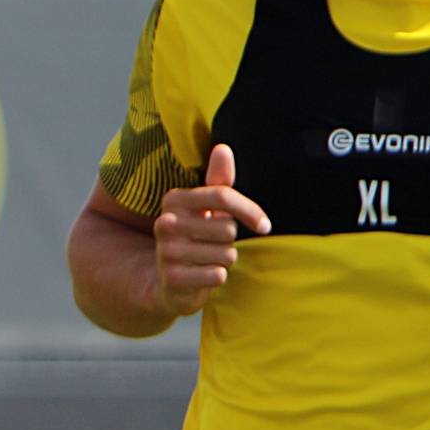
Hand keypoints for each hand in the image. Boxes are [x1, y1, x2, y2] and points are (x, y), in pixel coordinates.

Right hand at [152, 143, 271, 315]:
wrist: (168, 281)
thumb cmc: (195, 238)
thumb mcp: (205, 209)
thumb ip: (217, 181)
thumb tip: (223, 148)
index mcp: (174, 200)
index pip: (222, 196)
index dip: (250, 211)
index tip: (264, 225)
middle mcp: (165, 223)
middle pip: (228, 229)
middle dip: (230, 241)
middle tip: (215, 245)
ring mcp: (166, 252)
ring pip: (226, 254)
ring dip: (225, 260)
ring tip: (207, 260)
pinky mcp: (172, 278)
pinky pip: (217, 275)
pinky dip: (217, 277)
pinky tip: (203, 276)